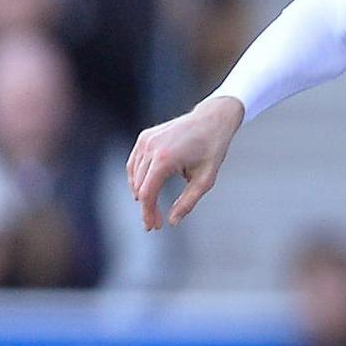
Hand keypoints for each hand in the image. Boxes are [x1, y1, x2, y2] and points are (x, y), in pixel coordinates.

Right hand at [126, 95, 242, 229]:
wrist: (212, 119)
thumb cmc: (212, 150)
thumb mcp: (205, 180)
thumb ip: (188, 202)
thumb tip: (172, 222)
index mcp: (165, 159)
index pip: (148, 193)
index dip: (148, 213)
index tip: (153, 227)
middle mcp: (150, 148)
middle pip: (139, 186)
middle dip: (146, 207)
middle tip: (155, 223)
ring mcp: (145, 140)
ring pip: (133, 175)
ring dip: (141, 193)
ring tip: (152, 209)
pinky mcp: (144, 137)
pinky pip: (134, 162)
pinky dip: (138, 178)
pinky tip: (147, 190)